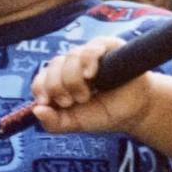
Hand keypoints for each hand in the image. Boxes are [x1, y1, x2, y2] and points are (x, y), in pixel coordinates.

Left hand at [30, 37, 153, 134]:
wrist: (134, 112)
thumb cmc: (104, 114)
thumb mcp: (76, 124)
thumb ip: (54, 123)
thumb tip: (36, 110)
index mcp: (60, 81)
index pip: (40, 77)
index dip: (40, 88)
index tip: (46, 101)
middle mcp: (71, 65)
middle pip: (53, 66)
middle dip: (58, 87)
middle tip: (74, 101)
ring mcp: (88, 54)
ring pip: (70, 57)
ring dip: (74, 80)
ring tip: (87, 95)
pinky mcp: (107, 47)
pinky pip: (91, 48)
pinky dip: (87, 61)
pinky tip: (91, 74)